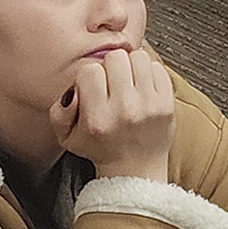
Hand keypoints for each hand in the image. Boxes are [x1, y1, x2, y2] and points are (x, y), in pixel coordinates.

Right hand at [48, 44, 175, 184]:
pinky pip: (158, 67)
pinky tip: (142, 87)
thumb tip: (73, 91)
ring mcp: (150, 105)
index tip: (93, 89)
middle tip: (111, 83)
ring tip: (127, 83)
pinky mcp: (168, 103)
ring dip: (131, 67)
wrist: (135, 171)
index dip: (89, 77)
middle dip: (110, 68)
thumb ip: (59, 112)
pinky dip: (149, 73)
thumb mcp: (68, 138)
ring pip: (138, 57)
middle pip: (116, 57)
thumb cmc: (102, 149)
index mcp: (98, 119)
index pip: (90, 70)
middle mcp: (125, 110)